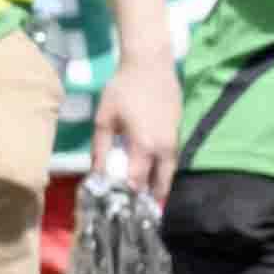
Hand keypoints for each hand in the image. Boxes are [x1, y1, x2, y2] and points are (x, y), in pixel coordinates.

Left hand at [83, 44, 182, 206]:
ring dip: (156, 188)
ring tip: (141, 199)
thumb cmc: (123, 89)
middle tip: (132, 210)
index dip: (127, 197)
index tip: (116, 206)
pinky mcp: (178, 134)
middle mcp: (164, 149)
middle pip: (160, 186)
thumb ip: (100, 150)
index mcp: (144, 146)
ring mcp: (175, 142)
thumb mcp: (104, 119)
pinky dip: (161, 172)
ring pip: (168, 175)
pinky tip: (148, 174)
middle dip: (146, 200)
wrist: (151, 64)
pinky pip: (171, 162)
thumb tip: (96, 175)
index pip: (137, 183)